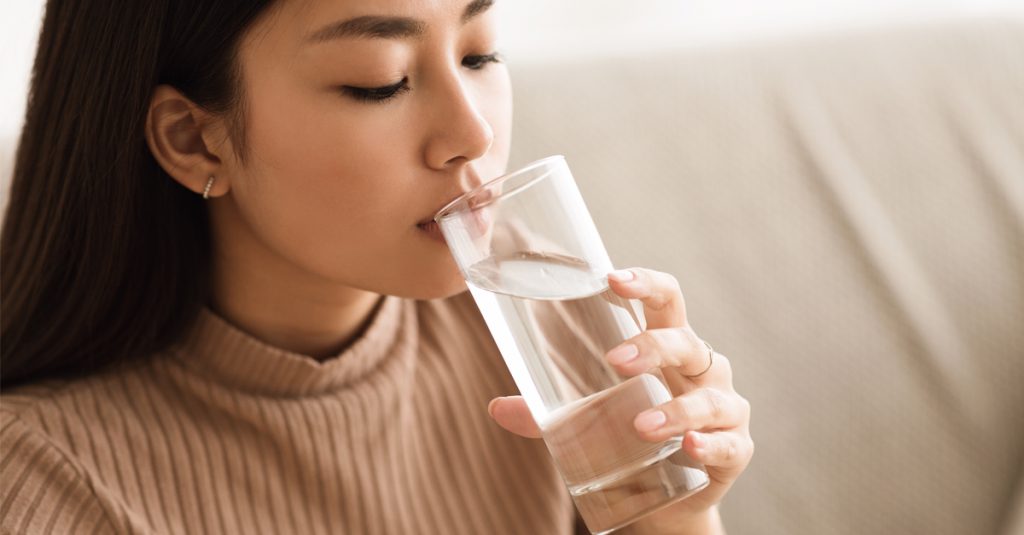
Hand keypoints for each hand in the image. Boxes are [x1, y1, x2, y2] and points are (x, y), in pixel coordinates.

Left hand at [487, 267, 753, 531]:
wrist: (666, 499)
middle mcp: (702, 370)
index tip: (612, 279)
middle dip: (653, 346)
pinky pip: (730, 444)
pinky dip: (710, 445)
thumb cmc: (629, 439)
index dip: (645, 283)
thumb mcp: (586, 422)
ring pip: (709, 397)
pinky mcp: (735, 451)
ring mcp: (723, 409)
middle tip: (613, 360)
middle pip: (686, 341)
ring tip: (641, 425)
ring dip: (676, 409)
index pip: (666, 300)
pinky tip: (691, 447)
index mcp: (669, 347)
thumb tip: (496, 406)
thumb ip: (544, 414)